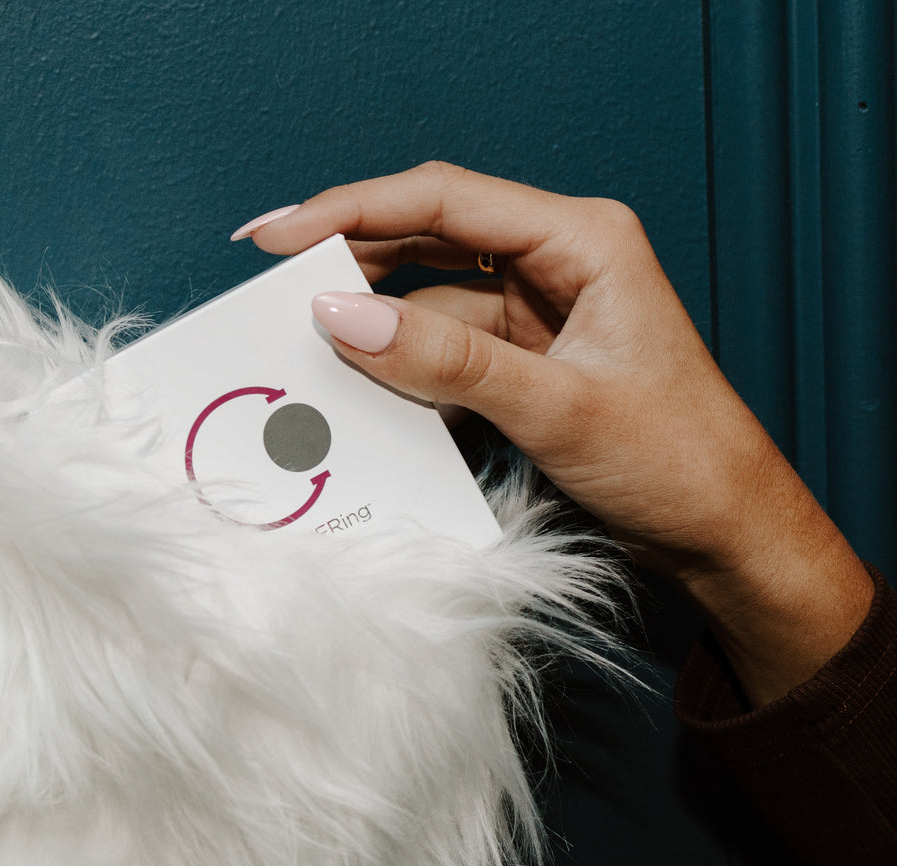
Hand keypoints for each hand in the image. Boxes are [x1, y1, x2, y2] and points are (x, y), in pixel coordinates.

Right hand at [234, 163, 872, 706]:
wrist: (723, 531)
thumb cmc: (679, 458)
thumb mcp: (556, 407)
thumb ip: (448, 361)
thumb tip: (345, 317)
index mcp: (582, 240)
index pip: (445, 202)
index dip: (352, 210)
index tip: (280, 235)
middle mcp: (556, 265)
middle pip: (428, 242)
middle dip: (351, 262)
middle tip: (273, 286)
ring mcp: (536, 318)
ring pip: (429, 304)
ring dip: (374, 328)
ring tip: (307, 348)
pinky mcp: (523, 367)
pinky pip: (443, 355)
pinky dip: (402, 371)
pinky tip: (362, 389)